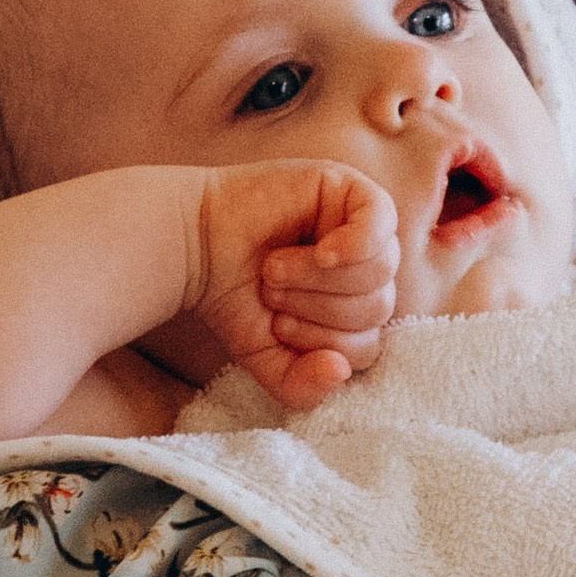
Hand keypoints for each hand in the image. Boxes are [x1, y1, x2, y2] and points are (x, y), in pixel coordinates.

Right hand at [190, 163, 400, 410]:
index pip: (369, 345)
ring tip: (276, 267)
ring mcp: (361, 227)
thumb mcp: (266, 358)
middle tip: (270, 289)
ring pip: (380, 269)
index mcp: (354, 310)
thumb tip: (339, 370)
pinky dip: (354, 245)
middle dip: (318, 308)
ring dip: (319, 278)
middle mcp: (364, 270)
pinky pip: (381, 221)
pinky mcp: (351, 189)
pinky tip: (321, 252)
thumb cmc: (233, 300)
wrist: (194, 246)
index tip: (277, 323)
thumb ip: (302, 387)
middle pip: (378, 306)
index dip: (324, 343)